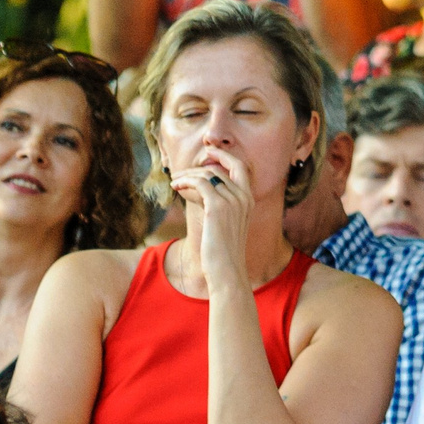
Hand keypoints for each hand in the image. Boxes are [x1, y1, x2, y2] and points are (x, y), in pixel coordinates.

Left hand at [170, 144, 254, 284]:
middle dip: (197, 168)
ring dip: (187, 175)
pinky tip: (175, 186)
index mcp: (249, 200)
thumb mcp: (226, 225)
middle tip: (181, 173)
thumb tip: (203, 192)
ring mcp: (233, 201)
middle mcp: (244, 197)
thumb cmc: (223, 252)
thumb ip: (221, 206)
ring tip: (175, 181)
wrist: (227, 271)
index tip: (209, 151)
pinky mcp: (218, 207)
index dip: (224, 155)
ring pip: (207, 174)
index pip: (239, 166)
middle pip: (218, 169)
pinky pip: (200, 183)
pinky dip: (185, 181)